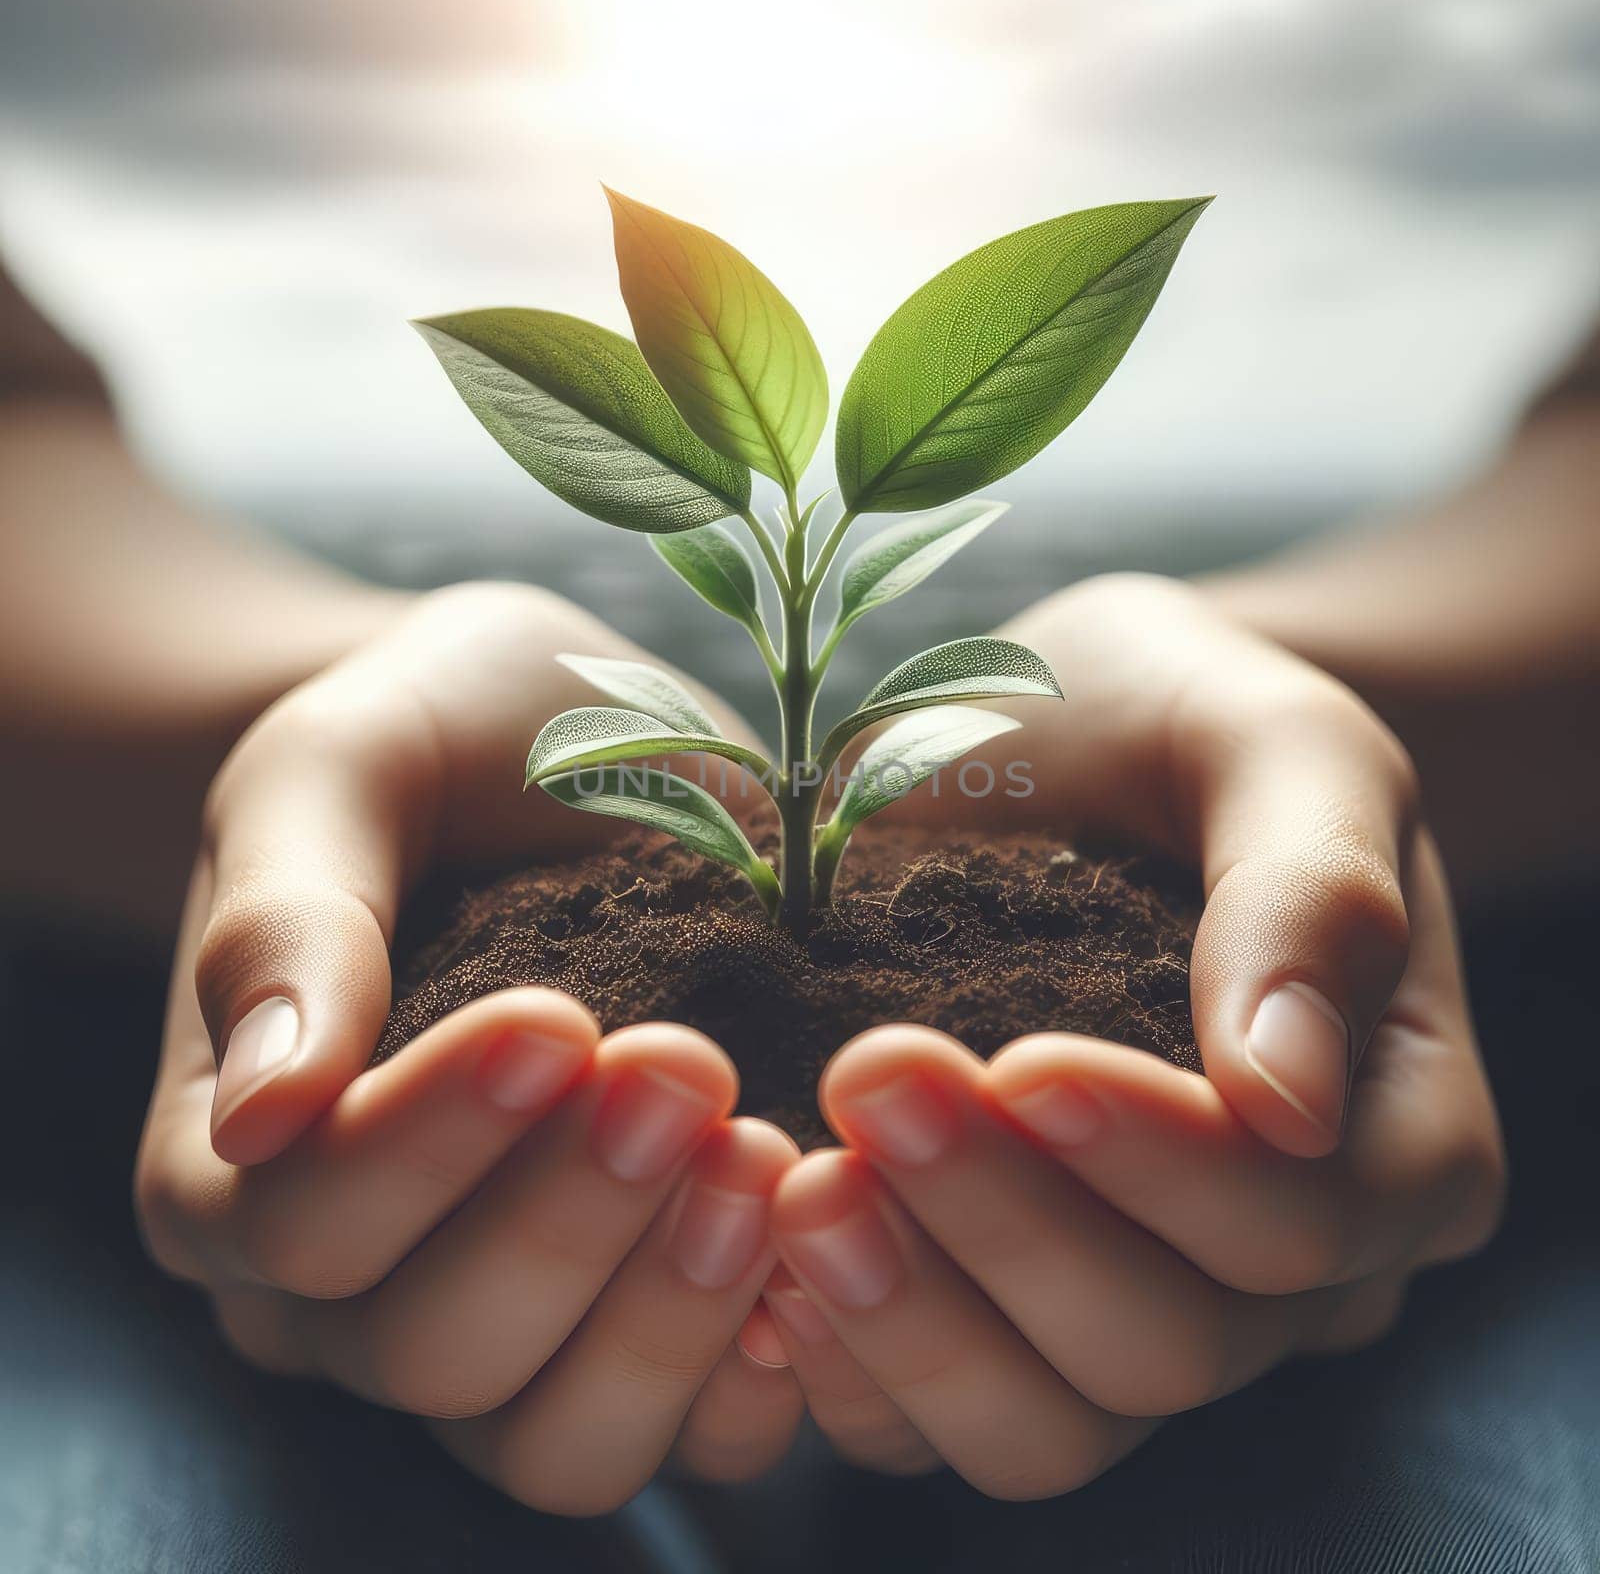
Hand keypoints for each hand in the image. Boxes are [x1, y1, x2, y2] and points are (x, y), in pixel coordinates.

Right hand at [135, 581, 803, 1511]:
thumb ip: (287, 925)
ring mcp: (503, 1323)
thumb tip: (261, 1112)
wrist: (540, 758)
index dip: (427, 1147)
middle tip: (687, 1068)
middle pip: (433, 1353)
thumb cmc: (425, 748)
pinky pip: (696, 1430)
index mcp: (236, 1161)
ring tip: (761, 1157)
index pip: (300, 1226)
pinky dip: (762, 1370)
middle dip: (569, 1220)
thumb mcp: (336, 774)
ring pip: (558, 1441)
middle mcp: (350, 1287)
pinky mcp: (638, 1320)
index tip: (556, 1017)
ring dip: (668, 1313)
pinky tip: (821, 1240)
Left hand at [757, 574, 1504, 1496]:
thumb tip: (1288, 1098)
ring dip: (910, 1321)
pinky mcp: (997, 1310)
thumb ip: (1313, 893)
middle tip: (870, 1079)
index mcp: (1389, 1140)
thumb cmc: (1184, 726)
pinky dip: (842, 1361)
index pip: (1295, 1222)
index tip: (1019, 1057)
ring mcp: (1131, 1304)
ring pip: (1044, 1426)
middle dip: (1007, 1227)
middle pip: (1163, 1343)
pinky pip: (925, 1415)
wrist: (1067, 740)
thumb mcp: (1276, 743)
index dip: (1159, 1164)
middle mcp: (1278, 1268)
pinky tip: (761, 1260)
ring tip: (800, 1188)